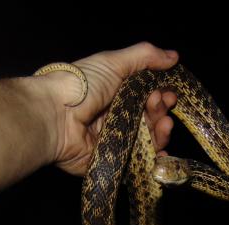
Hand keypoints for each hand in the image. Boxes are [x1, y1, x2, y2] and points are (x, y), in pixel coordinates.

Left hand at [38, 42, 178, 175]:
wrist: (55, 116)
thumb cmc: (81, 85)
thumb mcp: (113, 62)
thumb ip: (144, 56)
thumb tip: (174, 56)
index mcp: (116, 94)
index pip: (147, 97)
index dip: (161, 96)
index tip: (170, 93)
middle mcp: (115, 117)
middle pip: (150, 120)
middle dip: (161, 113)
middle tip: (161, 106)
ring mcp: (113, 141)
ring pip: (147, 142)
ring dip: (161, 134)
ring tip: (165, 126)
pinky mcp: (109, 161)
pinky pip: (136, 164)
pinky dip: (152, 161)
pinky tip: (162, 153)